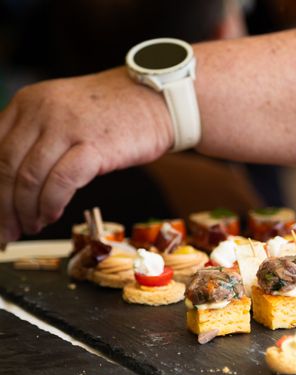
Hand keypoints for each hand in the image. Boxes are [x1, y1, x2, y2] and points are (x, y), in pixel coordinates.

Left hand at [0, 67, 172, 245]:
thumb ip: (37, 137)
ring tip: (30, 227)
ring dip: (25, 211)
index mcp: (28, 102)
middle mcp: (41, 111)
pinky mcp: (94, 145)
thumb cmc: (115, 113)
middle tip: (5, 230)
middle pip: (4, 167)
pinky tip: (50, 216)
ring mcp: (67, 127)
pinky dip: (50, 204)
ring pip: (28, 178)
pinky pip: (61, 182)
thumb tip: (13, 182)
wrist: (157, 100)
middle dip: (2, 206)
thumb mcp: (64, 114)